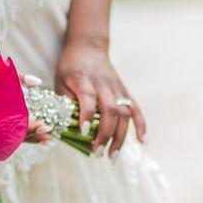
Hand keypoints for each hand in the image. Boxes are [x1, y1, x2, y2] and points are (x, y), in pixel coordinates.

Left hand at [54, 38, 145, 157]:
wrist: (87, 46)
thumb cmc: (69, 67)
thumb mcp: (59, 81)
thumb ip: (63, 103)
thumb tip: (64, 130)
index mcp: (81, 79)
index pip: (88, 97)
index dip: (87, 115)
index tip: (84, 132)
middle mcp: (102, 83)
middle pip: (110, 109)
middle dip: (105, 134)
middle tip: (97, 153)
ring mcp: (116, 87)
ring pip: (124, 112)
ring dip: (120, 136)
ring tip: (112, 156)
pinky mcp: (124, 90)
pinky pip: (136, 108)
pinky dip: (141, 125)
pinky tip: (142, 142)